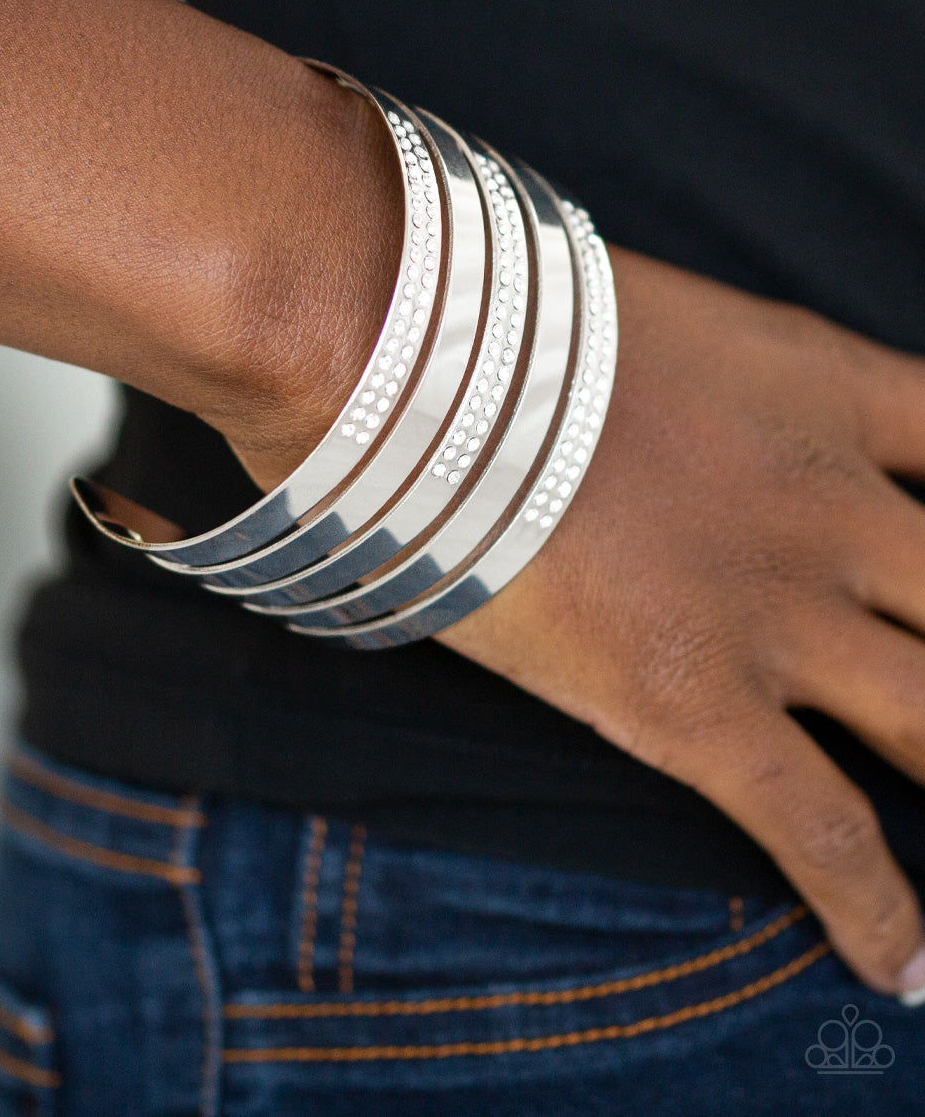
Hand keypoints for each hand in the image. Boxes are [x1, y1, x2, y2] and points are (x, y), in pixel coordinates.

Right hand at [435, 245, 924, 999]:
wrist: (410, 358)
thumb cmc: (507, 321)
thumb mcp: (656, 318)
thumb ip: (718, 374)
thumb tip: (698, 408)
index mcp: (824, 390)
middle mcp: (831, 507)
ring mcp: (776, 611)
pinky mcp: (698, 703)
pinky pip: (820, 830)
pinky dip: (875, 910)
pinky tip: (906, 968)